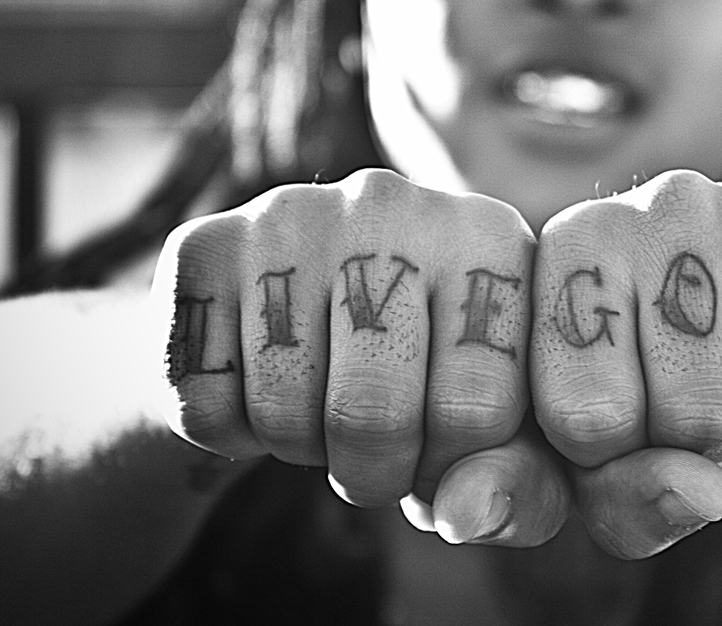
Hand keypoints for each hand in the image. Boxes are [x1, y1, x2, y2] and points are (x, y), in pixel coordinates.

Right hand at [151, 168, 536, 508]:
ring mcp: (290, 215)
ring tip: (322, 406)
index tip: (445, 453)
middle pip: (377, 413)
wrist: (292, 324)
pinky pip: (206, 404)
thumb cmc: (424, 381)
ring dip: (303, 449)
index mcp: (490, 236)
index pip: (481, 409)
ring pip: (286, 413)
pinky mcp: (203, 245)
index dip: (456, 469)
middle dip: (375, 473)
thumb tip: (468, 516)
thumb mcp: (496, 429)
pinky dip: (230, 431)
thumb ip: (518, 480)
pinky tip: (258, 382)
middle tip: (375, 454)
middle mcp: (393, 203)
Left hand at [518, 169, 721, 556]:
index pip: (584, 419)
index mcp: (573, 244)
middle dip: (702, 447)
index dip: (613, 456)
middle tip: (701, 400)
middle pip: (695, 417)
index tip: (622, 418)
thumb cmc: (661, 389)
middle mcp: (664, 204)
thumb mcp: (608, 457)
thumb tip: (702, 494)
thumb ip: (620, 501)